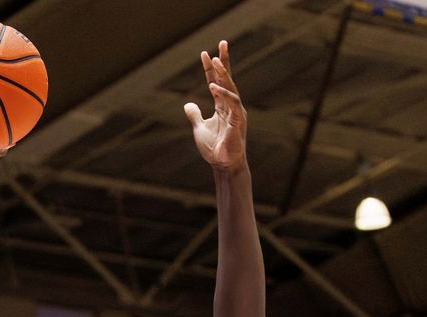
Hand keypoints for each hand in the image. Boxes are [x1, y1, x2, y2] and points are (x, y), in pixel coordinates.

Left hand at [184, 40, 247, 172]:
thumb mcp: (199, 128)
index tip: (205, 53)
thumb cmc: (214, 148)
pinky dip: (223, 94)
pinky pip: (231, 103)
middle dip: (224, 61)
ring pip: (230, 87)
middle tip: (222, 42)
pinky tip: (213, 86)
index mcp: (222, 106)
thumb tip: (188, 104)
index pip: (216, 82)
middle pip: (227, 79)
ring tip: (215, 59)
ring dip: (223, 73)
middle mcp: (231, 105)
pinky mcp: (238, 120)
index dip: (211, 69)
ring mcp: (236, 112)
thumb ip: (194, 115)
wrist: (222, 164)